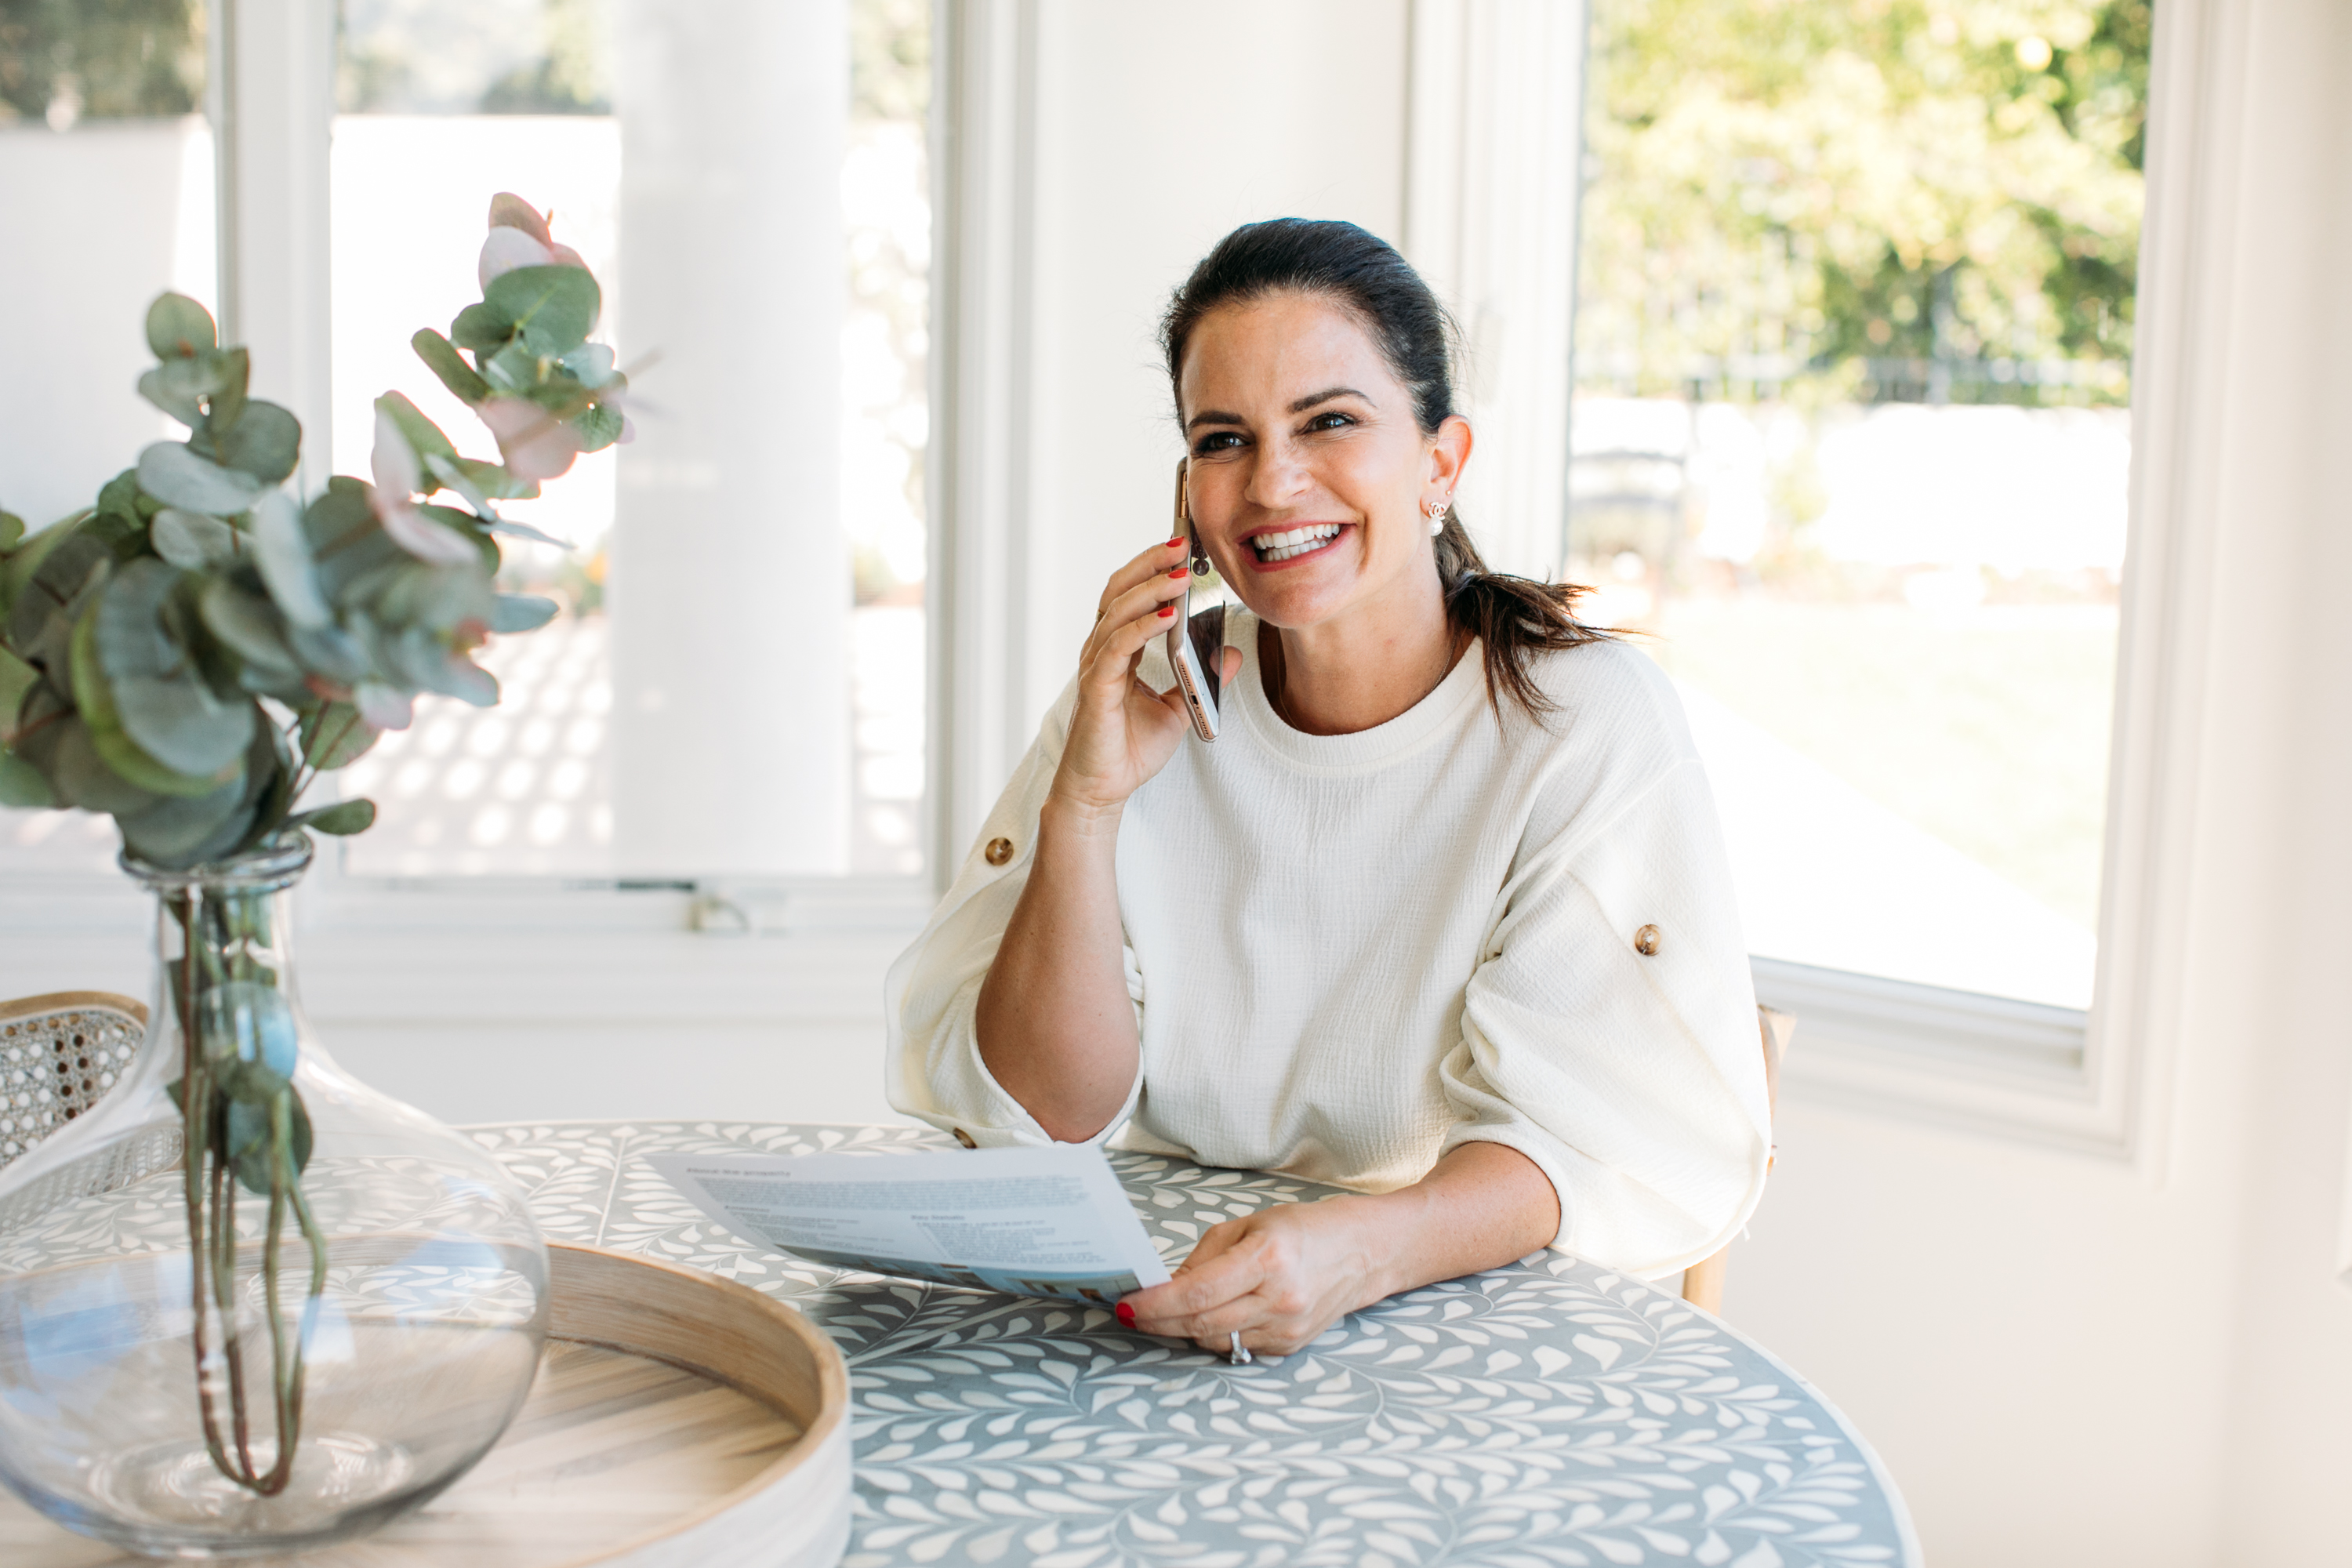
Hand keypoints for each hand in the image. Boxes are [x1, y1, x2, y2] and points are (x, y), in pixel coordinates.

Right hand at [1052, 539, 1243, 818]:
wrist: (1103, 789)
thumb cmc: (1130, 748)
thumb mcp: (1181, 706)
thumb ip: (1203, 677)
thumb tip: (1235, 653)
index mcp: (1118, 649)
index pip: (1131, 594)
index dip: (1153, 567)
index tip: (1184, 546)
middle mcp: (1102, 650)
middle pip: (1119, 591)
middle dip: (1150, 564)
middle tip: (1182, 544)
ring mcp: (1096, 667)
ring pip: (1118, 612)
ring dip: (1151, 589)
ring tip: (1181, 574)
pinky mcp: (1096, 688)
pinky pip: (1118, 647)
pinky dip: (1144, 627)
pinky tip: (1169, 615)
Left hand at [1117, 1196, 1391, 1357]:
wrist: (1365, 1251)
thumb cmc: (1307, 1229)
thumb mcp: (1251, 1225)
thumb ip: (1205, 1257)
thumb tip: (1165, 1285)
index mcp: (1268, 1258)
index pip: (1196, 1293)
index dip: (1155, 1303)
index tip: (1127, 1304)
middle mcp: (1280, 1299)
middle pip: (1200, 1323)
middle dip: (1158, 1321)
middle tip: (1132, 1313)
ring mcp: (1287, 1327)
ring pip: (1215, 1340)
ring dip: (1183, 1329)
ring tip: (1165, 1312)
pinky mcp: (1290, 1345)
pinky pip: (1237, 1346)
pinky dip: (1215, 1334)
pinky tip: (1207, 1317)